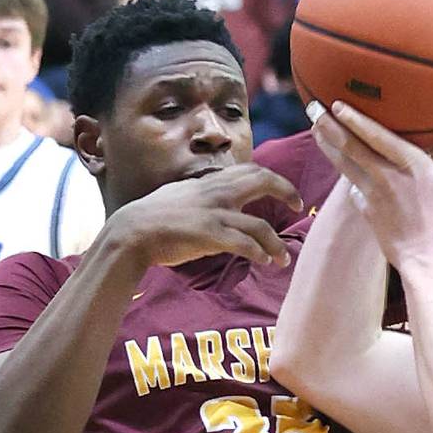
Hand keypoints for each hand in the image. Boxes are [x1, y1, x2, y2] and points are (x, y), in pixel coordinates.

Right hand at [107, 163, 301, 269]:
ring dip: (276, 245)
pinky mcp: (209, 235)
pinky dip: (259, 253)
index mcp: (211, 182)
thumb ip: (206, 193)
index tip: (289, 194)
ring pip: (259, 226)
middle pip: (263, 181)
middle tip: (299, 207)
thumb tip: (220, 197)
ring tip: (283, 259)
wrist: (133, 231)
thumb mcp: (183, 194)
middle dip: (287, 192)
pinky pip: (244, 244)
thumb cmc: (155, 216)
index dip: (276, 180)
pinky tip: (264, 262)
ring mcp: (214, 213)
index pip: (252, 170)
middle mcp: (217, 192)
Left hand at [309, 101, 432, 268]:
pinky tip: (343, 171)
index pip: (376, 136)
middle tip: (312, 109)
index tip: (338, 105)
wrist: (428, 258)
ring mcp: (372, 195)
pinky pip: (354, 190)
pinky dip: (349, 179)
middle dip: (329, 126)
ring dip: (328, 146)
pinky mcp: (366, 212)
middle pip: (350, 147)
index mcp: (411, 164)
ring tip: (316, 130)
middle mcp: (386, 176)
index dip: (355, 119)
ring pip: (344, 165)